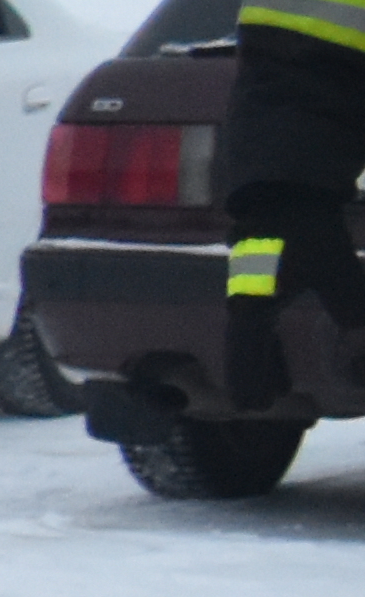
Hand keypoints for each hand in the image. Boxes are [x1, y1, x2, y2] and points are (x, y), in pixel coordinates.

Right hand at [221, 181, 355, 403]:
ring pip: (248, 330)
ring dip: (256, 355)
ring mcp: (246, 283)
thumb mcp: (337, 275)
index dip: (251, 381)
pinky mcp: (256, 270)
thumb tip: (362, 351)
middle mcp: (243, 299)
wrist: (286, 188)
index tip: (253, 407)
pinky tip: (271, 330)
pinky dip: (262, 332)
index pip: (248, 353)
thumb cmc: (307, 233)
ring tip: (270, 377)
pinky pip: (255, 312)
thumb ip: (351, 312)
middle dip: (252, 373)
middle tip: (257, 402)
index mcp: (253, 305)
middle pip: (243, 345)